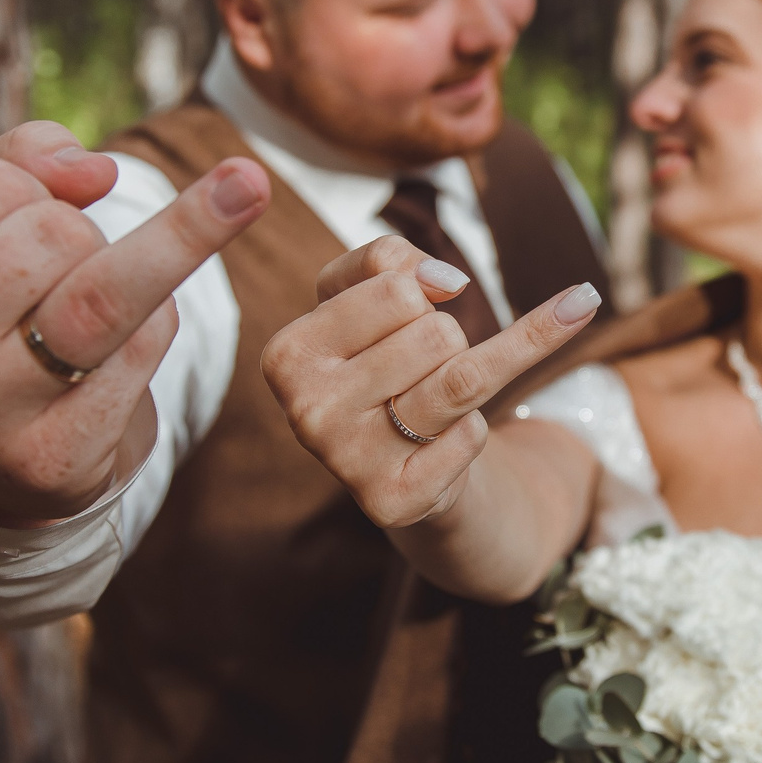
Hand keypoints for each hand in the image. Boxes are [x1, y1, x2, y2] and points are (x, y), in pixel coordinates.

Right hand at [0, 121, 269, 524]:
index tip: (15, 218)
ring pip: (106, 289)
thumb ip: (24, 158)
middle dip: (76, 230)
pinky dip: (156, 321)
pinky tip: (116, 355)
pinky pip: (148, 341)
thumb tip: (98, 171)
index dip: (28, 185)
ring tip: (113, 285)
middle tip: (53, 274)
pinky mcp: (55, 459)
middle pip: (54, 233)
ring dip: (134, 264)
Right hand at [260, 236, 600, 528]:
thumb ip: (392, 260)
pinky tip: (442, 444)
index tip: (399, 325)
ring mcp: (347, 462)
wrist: (397, 457)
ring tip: (440, 392)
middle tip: (418, 371)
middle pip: (438, 334)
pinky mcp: (392, 502)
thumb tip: (447, 281)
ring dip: (469, 376)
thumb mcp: (365, 292)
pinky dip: (472, 429)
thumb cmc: (380, 361)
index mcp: (288, 353)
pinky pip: (473, 435)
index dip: (418, 299)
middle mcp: (307, 411)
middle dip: (445, 341)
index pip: (398, 289)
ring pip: (461, 381)